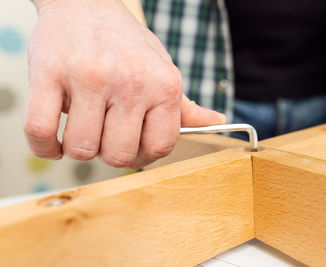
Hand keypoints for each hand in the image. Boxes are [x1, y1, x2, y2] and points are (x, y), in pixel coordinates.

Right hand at [24, 0, 225, 167]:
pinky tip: (53, 141)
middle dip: (108, 154)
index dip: (142, 157)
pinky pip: (41, 132)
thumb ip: (183, 105)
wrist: (85, 3)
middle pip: (119, 155)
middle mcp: (131, 82)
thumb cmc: (125, 43)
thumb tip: (215, 120)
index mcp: (164, 85)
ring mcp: (90, 77)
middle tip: (102, 137)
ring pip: (82, 148)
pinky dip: (43, 147)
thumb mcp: (162, 70)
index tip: (129, 149)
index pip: (160, 147)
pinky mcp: (50, 73)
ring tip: (79, 131)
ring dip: (77, 149)